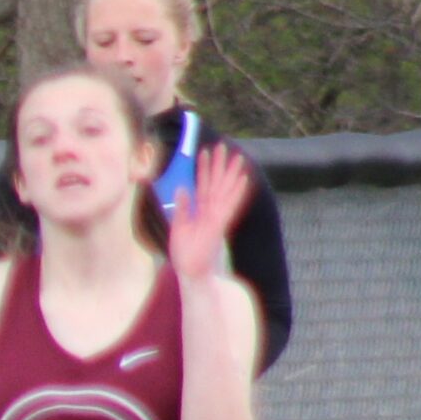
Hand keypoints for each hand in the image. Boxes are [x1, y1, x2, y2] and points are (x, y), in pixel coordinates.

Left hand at [166, 143, 251, 281]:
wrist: (192, 273)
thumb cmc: (186, 254)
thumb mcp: (178, 228)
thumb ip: (181, 208)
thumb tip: (181, 188)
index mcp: (200, 212)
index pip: (202, 185)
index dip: (203, 169)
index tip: (205, 151)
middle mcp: (210, 212)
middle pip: (216, 184)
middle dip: (220, 165)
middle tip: (224, 146)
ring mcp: (217, 218)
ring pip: (225, 191)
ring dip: (231, 175)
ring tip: (238, 157)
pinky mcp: (220, 226)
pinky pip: (229, 206)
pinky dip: (236, 192)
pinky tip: (243, 180)